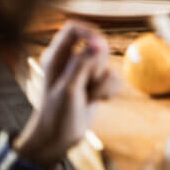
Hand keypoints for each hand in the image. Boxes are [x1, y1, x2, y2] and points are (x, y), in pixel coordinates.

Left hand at [13, 22, 117, 169]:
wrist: (57, 141)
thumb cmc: (56, 116)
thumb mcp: (68, 89)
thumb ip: (82, 64)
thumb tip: (98, 43)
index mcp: (56, 57)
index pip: (73, 28)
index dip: (89, 32)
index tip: (99, 46)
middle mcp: (70, 62)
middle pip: (96, 46)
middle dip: (99, 65)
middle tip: (89, 82)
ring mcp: (83, 74)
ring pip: (107, 65)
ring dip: (104, 83)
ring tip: (90, 96)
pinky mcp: (95, 86)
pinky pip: (113, 79)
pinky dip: (110, 91)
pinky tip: (98, 101)